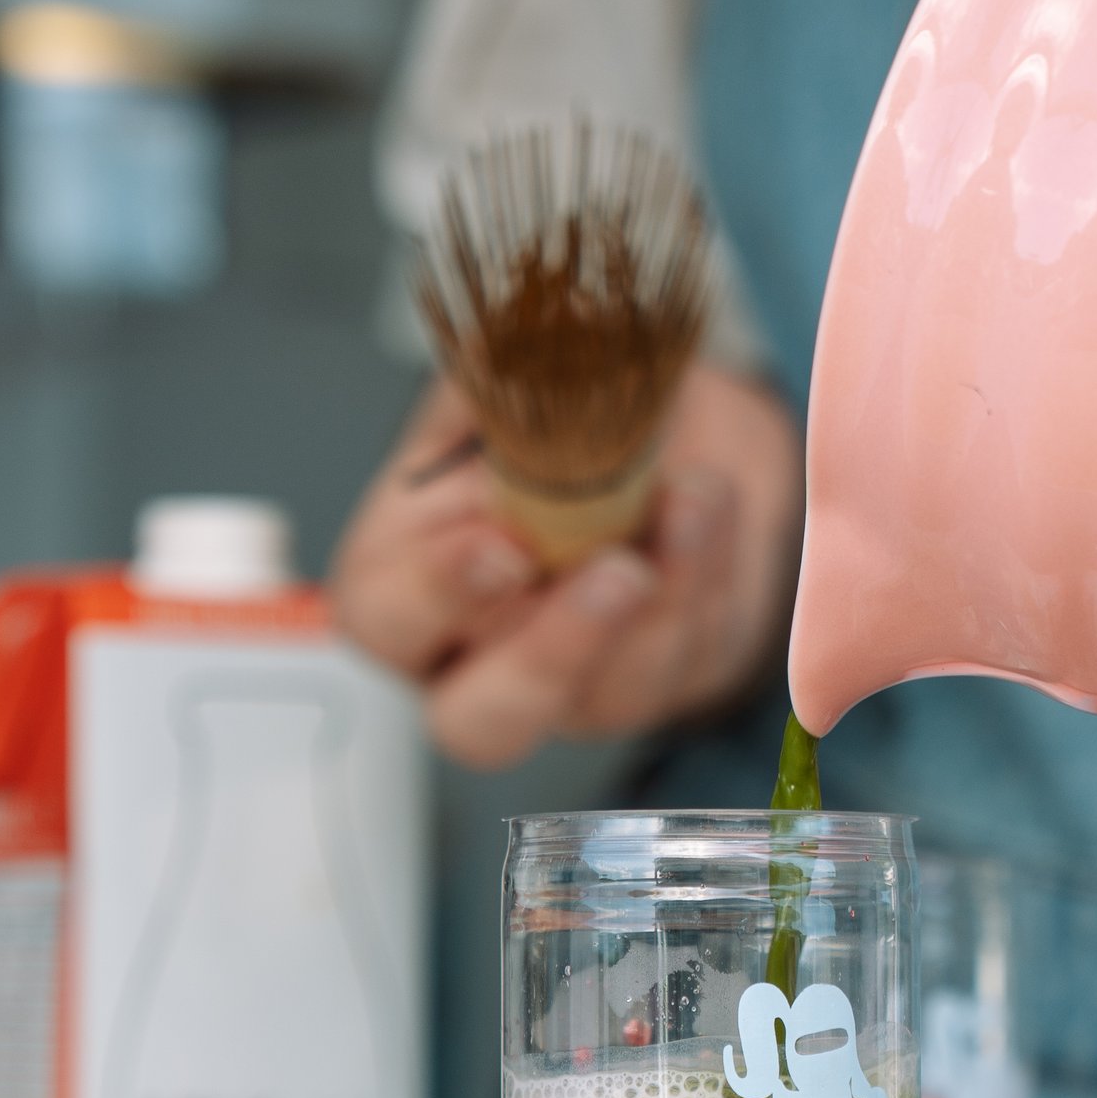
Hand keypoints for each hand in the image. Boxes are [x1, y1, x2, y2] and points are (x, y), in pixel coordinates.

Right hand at [330, 358, 803, 770]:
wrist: (666, 418)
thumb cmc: (556, 410)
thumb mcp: (510, 375)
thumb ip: (491, 385)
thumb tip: (499, 374)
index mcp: (404, 587)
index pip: (387, 623)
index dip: (436, 597)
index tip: (500, 547)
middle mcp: (480, 660)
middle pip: (482, 723)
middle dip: (549, 656)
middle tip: (615, 575)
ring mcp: (580, 686)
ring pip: (610, 698)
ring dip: (662, 603)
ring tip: (691, 501)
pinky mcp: (670, 678)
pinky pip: (690, 658)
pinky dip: (708, 578)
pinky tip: (710, 507)